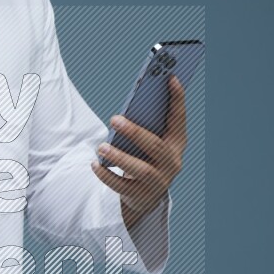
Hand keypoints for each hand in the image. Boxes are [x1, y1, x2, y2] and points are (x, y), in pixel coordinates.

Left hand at [90, 75, 186, 229]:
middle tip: (114, 119)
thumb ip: (147, 125)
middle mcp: (172, 163)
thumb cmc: (145, 157)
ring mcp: (158, 182)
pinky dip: (106, 175)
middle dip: (135, 132)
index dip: (177, 100)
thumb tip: (132, 103)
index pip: (179, 119)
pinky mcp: (140, 196)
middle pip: (155, 146)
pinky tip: (94, 164)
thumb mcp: (150, 141)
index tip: (171, 78)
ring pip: (140, 170)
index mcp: (176, 144)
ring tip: (101, 147)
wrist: (144, 195)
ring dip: (120, 157)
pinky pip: (122, 186)